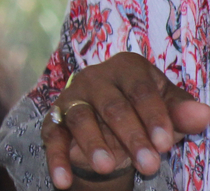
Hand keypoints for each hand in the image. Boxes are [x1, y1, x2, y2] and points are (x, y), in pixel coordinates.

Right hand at [41, 52, 209, 188]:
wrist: (111, 123)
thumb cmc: (146, 113)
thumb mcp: (168, 112)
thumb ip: (182, 113)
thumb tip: (205, 114)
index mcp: (127, 68)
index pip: (140, 90)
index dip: (154, 116)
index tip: (165, 144)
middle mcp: (95, 77)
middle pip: (112, 105)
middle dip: (131, 136)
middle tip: (148, 165)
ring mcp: (72, 97)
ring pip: (81, 118)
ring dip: (93, 144)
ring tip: (108, 167)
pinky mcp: (54, 120)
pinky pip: (53, 138)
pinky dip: (57, 159)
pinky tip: (63, 180)